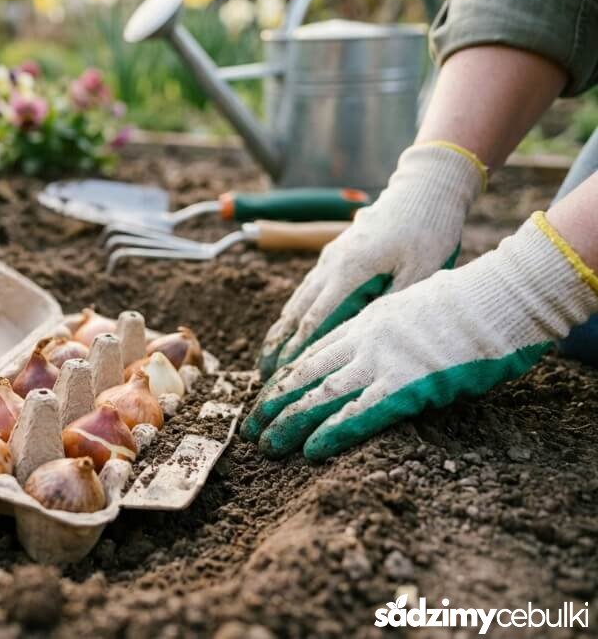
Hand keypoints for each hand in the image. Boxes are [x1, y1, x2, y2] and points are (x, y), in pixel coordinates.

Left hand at [242, 212, 597, 459]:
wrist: (497, 298)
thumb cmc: (465, 303)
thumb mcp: (411, 307)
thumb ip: (387, 329)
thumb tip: (377, 350)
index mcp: (366, 320)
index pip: (313, 352)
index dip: (286, 378)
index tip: (267, 396)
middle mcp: (364, 339)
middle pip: (306, 373)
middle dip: (274, 402)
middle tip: (250, 428)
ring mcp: (382, 361)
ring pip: (322, 394)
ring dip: (290, 421)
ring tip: (266, 444)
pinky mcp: (406, 385)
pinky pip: (360, 413)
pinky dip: (331, 432)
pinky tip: (309, 450)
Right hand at [258, 142, 485, 377]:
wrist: (424, 191)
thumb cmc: (428, 230)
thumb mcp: (421, 271)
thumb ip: (392, 302)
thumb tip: (365, 335)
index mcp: (350, 270)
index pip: (315, 318)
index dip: (298, 348)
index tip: (285, 372)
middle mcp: (332, 263)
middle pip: (298, 309)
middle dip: (280, 341)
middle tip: (265, 369)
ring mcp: (332, 255)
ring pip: (300, 295)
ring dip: (284, 324)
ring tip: (270, 349)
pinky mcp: (337, 250)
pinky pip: (310, 283)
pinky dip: (297, 305)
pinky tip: (291, 318)